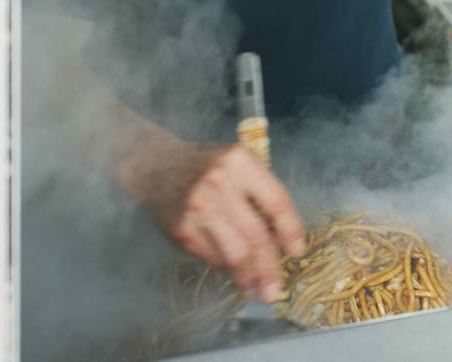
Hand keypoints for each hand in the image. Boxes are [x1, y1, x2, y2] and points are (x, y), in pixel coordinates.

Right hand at [119, 138, 305, 300]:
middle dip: (270, 268)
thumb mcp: (236, 163)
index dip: (291, 230)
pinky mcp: (182, 228)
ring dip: (249, 277)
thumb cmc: (205, 165)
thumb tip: (281, 238)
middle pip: (257, 235)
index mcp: (240, 162)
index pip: (276, 202)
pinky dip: (227, 271)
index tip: (297, 251)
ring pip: (235, 253)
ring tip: (256, 289)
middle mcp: (220, 183)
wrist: (154, 164)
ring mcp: (198, 207)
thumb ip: (258, 192)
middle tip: (275, 289)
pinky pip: (212, 257)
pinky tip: (234, 276)